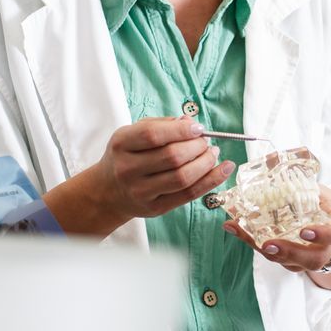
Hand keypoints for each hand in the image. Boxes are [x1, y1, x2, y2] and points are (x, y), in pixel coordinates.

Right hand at [96, 117, 233, 219]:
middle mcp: (128, 169)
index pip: (153, 135)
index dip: (181, 130)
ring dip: (206, 163)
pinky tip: (223, 169)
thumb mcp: (134, 134)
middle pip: (172, 157)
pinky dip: (211, 181)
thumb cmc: (126, 157)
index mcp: (122, 144)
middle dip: (197, 147)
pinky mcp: (155, 209)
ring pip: (183, 177)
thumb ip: (161, 125)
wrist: (108, 192)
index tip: (199, 128)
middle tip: (206, 142)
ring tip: (213, 153)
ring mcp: (141, 191)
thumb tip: (190, 122)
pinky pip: (189, 195)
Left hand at [223, 186, 330, 272]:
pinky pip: (276, 258)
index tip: (305, 231)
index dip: (323, 235)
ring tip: (247, 236)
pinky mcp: (293, 263)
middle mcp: (326, 249)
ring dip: (267, 251)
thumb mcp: (321, 192)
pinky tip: (238, 229)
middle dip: (289, 253)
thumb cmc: (326, 207)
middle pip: (312, 259)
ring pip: (291, 263)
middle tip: (269, 244)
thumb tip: (272, 161)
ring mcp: (309, 259)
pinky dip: (255, 244)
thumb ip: (304, 183)